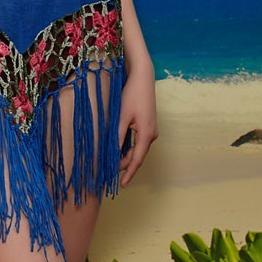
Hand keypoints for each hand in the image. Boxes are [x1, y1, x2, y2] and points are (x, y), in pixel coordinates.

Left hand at [118, 61, 157, 186]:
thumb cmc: (132, 94)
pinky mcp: (147, 125)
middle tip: (110, 174)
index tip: (121, 184)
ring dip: (125, 155)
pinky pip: (137, 141)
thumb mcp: (121, 116)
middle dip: (124, 165)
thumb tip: (111, 153)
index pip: (136, 160)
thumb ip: (117, 136)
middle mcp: (151, 135)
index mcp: (146, 134)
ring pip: (137, 148)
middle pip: (137, 155)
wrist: (143, 77)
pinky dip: (128, 147)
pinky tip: (117, 149)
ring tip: (111, 163)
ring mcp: (150, 130)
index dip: (128, 173)